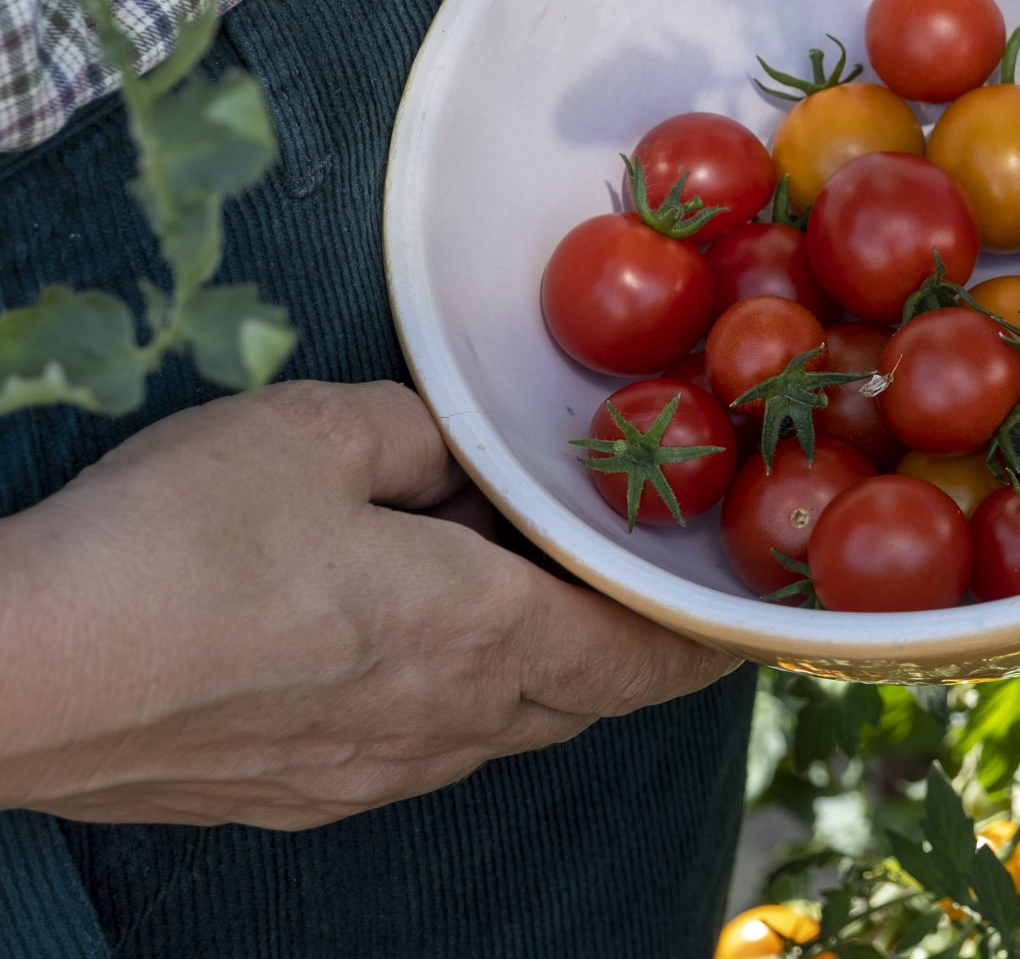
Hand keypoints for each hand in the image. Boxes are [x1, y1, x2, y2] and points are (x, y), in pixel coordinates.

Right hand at [0, 380, 737, 828]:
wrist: (15, 679)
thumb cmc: (172, 547)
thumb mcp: (318, 432)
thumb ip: (423, 441)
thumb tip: (460, 460)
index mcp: (479, 637)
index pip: (635, 656)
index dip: (697, 642)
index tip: (735, 625)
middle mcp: (443, 725)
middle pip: (579, 702)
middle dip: (627, 658)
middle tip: (646, 609)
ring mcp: (364, 777)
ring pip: (497, 733)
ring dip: (536, 681)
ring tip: (529, 616)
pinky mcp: (291, 800)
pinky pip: (413, 756)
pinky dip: (449, 708)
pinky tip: (405, 661)